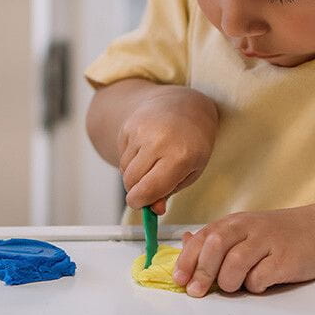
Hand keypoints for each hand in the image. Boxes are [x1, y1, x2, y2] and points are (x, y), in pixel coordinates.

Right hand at [119, 86, 217, 213]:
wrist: (184, 105)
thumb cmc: (192, 142)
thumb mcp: (192, 170)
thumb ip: (171, 192)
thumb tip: (153, 209)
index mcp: (181, 156)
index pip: (149, 190)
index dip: (141, 203)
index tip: (140, 205)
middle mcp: (160, 141)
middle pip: (132, 182)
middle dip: (136, 190)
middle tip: (148, 187)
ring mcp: (142, 131)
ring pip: (125, 170)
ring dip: (134, 174)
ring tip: (152, 163)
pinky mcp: (129, 125)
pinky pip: (122, 154)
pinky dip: (131, 159)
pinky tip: (146, 149)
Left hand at [173, 206, 314, 296]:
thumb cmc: (274, 235)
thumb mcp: (243, 230)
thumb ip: (215, 238)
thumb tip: (186, 241)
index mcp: (234, 223)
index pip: (203, 238)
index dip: (188, 260)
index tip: (180, 280)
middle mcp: (249, 228)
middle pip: (216, 246)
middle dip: (202, 272)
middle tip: (197, 291)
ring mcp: (267, 242)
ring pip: (235, 264)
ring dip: (229, 281)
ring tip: (235, 285)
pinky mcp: (285, 259)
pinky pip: (260, 277)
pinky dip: (254, 285)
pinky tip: (260, 282)